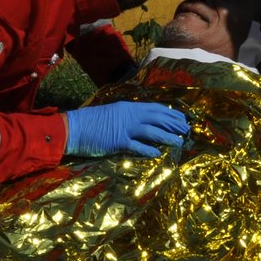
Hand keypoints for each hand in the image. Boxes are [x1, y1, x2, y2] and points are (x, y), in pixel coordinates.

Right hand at [64, 101, 188, 156]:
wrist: (74, 128)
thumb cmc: (91, 122)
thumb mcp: (113, 114)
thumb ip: (128, 117)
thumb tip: (143, 123)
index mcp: (129, 107)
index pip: (155, 108)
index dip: (170, 113)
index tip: (181, 118)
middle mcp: (130, 115)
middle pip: (158, 118)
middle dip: (174, 124)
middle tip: (187, 129)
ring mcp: (125, 128)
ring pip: (152, 131)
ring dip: (168, 137)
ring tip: (179, 142)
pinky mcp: (118, 142)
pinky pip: (137, 146)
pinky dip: (148, 149)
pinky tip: (158, 153)